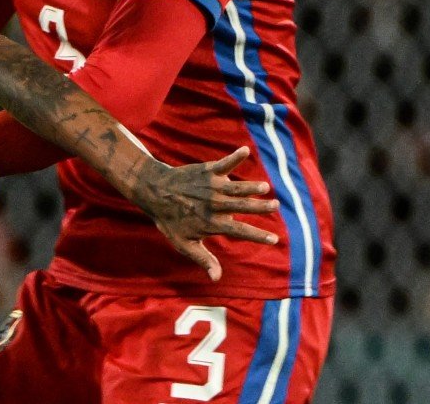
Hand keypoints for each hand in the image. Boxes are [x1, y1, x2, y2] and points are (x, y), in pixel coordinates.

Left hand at [127, 146, 278, 281]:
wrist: (154, 191)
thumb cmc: (170, 220)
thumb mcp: (184, 243)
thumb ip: (202, 259)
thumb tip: (216, 279)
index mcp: (211, 223)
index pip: (239, 231)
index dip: (257, 236)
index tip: (274, 239)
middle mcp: (213, 204)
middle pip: (241, 206)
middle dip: (259, 207)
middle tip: (276, 205)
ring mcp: (210, 186)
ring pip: (236, 187)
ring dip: (251, 186)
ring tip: (266, 187)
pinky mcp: (207, 171)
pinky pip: (223, 163)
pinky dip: (234, 157)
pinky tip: (246, 150)